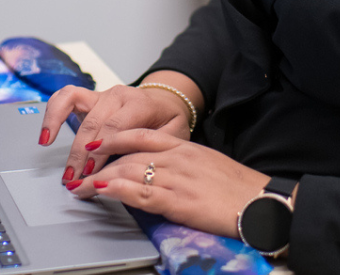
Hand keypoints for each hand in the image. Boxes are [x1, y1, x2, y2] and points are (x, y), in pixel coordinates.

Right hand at [39, 83, 192, 184]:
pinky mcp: (90, 97)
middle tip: (76, 180)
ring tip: (62, 161)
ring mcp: (102, 94)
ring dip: (63, 136)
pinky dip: (52, 113)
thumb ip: (155, 149)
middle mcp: (119, 95)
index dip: (102, 151)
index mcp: (141, 103)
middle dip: (82, 154)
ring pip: (75, 107)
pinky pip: (65, 97)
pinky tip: (46, 136)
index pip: (116, 127)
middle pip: (94, 122)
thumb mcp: (174, 135)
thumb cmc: (169, 122)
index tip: (93, 173)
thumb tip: (134, 169)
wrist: (166, 102)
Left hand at [66, 128, 269, 238]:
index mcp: (186, 148)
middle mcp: (178, 158)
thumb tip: (161, 171)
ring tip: (80, 186)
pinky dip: (117, 189)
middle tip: (79, 171)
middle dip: (99, 162)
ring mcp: (177, 178)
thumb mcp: (208, 166)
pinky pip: (141, 192)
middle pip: (129, 154)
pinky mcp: (178, 201)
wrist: (261, 203)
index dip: (114, 137)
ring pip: (129, 171)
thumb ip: (183, 164)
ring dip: (99, 178)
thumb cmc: (238, 189)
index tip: (96, 143)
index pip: (142, 135)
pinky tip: (102, 190)